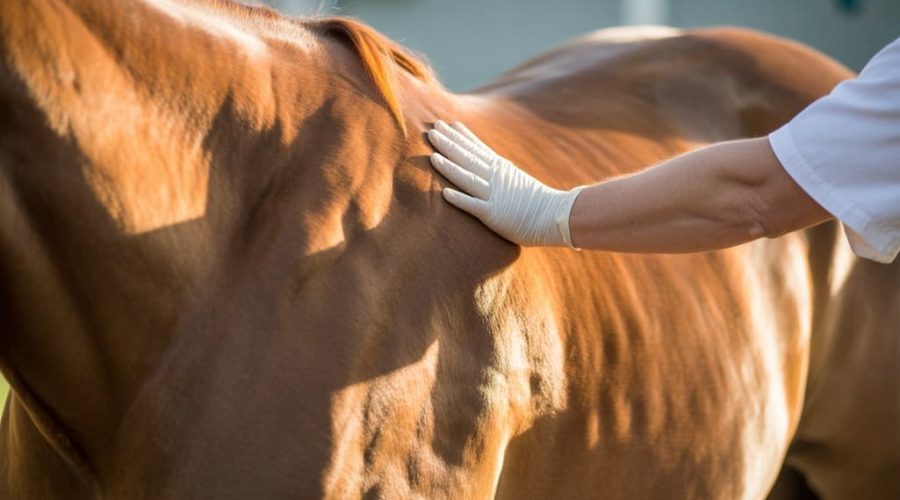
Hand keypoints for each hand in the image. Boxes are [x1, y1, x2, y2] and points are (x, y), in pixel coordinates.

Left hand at [427, 120, 584, 247]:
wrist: (555, 215)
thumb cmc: (536, 200)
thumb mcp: (515, 177)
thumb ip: (500, 170)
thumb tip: (490, 161)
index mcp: (500, 168)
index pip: (477, 148)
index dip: (460, 136)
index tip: (445, 123)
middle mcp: (495, 177)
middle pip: (468, 158)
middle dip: (448, 144)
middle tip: (432, 130)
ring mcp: (494, 195)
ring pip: (467, 178)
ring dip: (450, 167)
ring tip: (432, 156)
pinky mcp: (494, 214)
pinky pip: (474, 206)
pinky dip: (460, 199)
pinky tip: (445, 193)